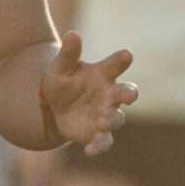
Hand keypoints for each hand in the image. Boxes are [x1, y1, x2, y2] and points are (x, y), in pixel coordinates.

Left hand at [43, 31, 136, 155]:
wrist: (55, 107)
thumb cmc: (63, 82)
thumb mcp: (60, 68)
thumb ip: (68, 54)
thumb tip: (72, 34)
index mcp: (103, 74)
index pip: (115, 65)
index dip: (122, 59)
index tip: (127, 54)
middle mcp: (110, 94)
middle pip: (127, 93)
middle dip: (129, 94)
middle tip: (129, 96)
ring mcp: (106, 114)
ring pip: (117, 119)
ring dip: (112, 120)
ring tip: (102, 122)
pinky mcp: (99, 133)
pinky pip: (104, 141)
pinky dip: (99, 147)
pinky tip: (89, 151)